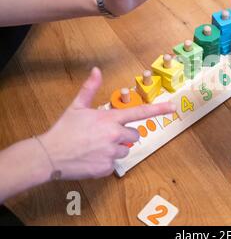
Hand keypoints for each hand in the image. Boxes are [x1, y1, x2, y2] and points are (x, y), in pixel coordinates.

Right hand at [39, 68, 175, 179]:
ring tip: (95, 147)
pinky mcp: (106, 168)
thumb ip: (90, 88)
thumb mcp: (77, 107)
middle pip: (134, 136)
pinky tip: (91, 157)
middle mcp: (114, 135)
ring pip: (124, 150)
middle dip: (124, 135)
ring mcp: (111, 153)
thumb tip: (96, 70)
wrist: (49, 155)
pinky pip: (113, 164)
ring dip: (115, 149)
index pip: (139, 113)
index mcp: (110, 119)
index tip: (173, 107)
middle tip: (106, 135)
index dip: (158, 109)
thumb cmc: (64, 130)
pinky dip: (105, 162)